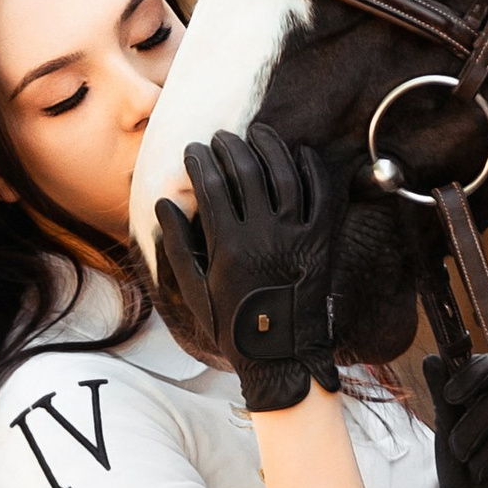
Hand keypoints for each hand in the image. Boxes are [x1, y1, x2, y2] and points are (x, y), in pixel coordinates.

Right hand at [155, 125, 342, 412]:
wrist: (283, 355)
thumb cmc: (233, 325)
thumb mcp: (196, 290)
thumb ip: (178, 245)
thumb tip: (164, 202)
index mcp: (229, 246)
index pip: (211, 185)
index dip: (200, 160)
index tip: (194, 150)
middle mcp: (264, 236)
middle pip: (247, 172)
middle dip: (230, 146)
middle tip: (222, 137)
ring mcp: (297, 237)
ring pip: (285, 174)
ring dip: (269, 146)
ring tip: (257, 133)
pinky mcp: (323, 242)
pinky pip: (322, 194)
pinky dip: (312, 168)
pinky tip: (300, 152)